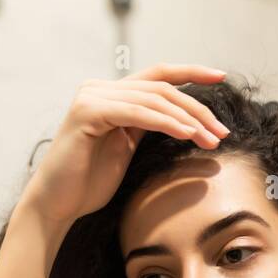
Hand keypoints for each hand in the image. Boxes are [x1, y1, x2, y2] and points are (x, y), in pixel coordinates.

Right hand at [19, 62, 229, 226]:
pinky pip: (137, 113)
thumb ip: (145, 128)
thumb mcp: (125, 150)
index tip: (221, 77)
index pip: (158, 76)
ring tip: (212, 138)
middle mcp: (100, 88)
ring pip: (153, 98)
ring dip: (188, 119)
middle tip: (222, 131)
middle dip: (197, 108)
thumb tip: (181, 121)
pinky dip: (166, 122)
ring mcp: (92, 97)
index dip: (191, 73)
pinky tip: (187, 134)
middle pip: (162, 87)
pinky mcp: (88, 112)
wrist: (55, 205)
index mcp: (111, 95)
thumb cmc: (88, 185)